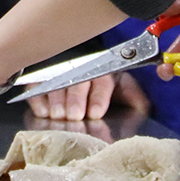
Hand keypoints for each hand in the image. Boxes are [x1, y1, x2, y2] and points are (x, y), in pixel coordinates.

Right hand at [25, 67, 151, 120]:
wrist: (78, 65)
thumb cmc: (101, 83)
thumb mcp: (120, 87)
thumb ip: (133, 98)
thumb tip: (144, 108)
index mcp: (102, 68)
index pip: (101, 78)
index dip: (99, 96)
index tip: (96, 113)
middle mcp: (79, 66)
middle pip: (76, 80)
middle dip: (76, 99)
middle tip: (75, 115)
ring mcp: (57, 69)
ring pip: (56, 81)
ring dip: (57, 99)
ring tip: (59, 115)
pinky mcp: (39, 75)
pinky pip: (35, 84)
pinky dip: (38, 98)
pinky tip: (44, 111)